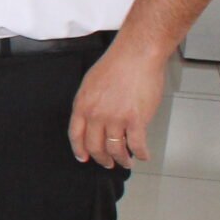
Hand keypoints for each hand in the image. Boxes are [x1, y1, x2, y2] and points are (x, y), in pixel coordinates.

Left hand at [69, 42, 166, 168]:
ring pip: (116, 149)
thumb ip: (89, 103)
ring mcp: (116, 119)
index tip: (83, 157)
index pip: (76, 135)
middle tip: (107, 163)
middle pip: (95, 146)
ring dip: (121, 159)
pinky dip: (140, 154)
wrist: (137, 56)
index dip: (79, 149)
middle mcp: (97, 115)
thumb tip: (92, 118)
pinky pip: (137, 144)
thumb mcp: (90, 83)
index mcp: (83, 105)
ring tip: (126, 162)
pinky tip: (142, 156)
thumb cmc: (116, 64)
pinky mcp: (136, 120)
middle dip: (101, 158)